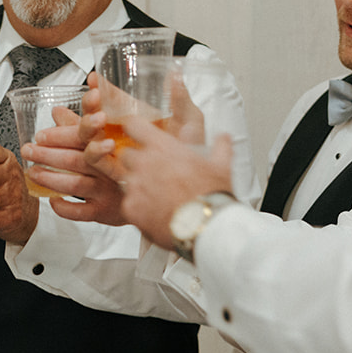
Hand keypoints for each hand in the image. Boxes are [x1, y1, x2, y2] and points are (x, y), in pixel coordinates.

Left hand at [20, 106, 127, 225]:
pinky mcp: (106, 211)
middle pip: (75, 159)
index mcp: (112, 144)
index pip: (85, 135)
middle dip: (47, 154)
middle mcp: (109, 167)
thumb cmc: (128, 160)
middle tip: (28, 149)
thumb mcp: (112, 136)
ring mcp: (108, 190)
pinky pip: (82, 212)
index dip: (62, 133)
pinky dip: (64, 207)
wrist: (155, 192)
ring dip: (50, 178)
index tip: (41, 134)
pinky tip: (53, 200)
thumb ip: (82, 124)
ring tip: (33, 172)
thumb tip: (57, 111)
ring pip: (75, 184)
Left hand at [113, 120, 235, 248]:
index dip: (135, 128)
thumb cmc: (212, 195)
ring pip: (127, 180)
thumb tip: (224, 138)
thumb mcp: (221, 166)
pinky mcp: (131, 208)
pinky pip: (128, 203)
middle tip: (154, 172)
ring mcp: (135, 186)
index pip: (134, 125)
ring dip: (138, 185)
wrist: (207, 227)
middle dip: (137, 161)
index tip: (138, 133)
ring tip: (158, 196)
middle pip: (127, 154)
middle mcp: (144, 163)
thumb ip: (220, 147)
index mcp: (163, 148)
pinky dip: (139, 207)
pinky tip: (155, 212)